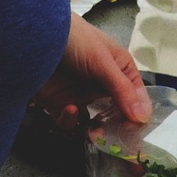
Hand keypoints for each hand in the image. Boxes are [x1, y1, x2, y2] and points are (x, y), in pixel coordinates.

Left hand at [34, 14, 151, 129]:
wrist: (33, 36)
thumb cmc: (74, 38)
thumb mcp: (102, 61)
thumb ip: (122, 89)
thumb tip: (142, 116)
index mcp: (118, 68)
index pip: (135, 95)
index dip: (138, 113)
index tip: (139, 131)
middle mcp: (101, 83)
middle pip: (116, 112)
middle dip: (117, 127)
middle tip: (118, 140)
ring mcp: (80, 93)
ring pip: (93, 121)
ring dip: (94, 128)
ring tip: (94, 130)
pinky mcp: (58, 103)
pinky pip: (69, 121)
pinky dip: (70, 120)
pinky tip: (70, 109)